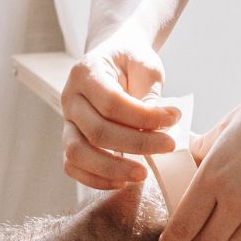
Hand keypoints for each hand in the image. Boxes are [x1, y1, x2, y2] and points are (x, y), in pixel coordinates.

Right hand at [61, 24, 182, 189]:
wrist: (114, 58)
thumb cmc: (131, 60)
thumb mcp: (145, 65)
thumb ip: (148, 94)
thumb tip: (154, 128)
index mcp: (85, 73)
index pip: (112, 103)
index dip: (144, 117)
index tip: (174, 119)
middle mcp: (70, 98)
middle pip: (97, 131)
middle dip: (136, 144)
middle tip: (168, 146)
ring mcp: (67, 121)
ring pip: (78, 153)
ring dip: (112, 169)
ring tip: (143, 174)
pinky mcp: (70, 139)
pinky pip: (73, 167)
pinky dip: (95, 179)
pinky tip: (123, 181)